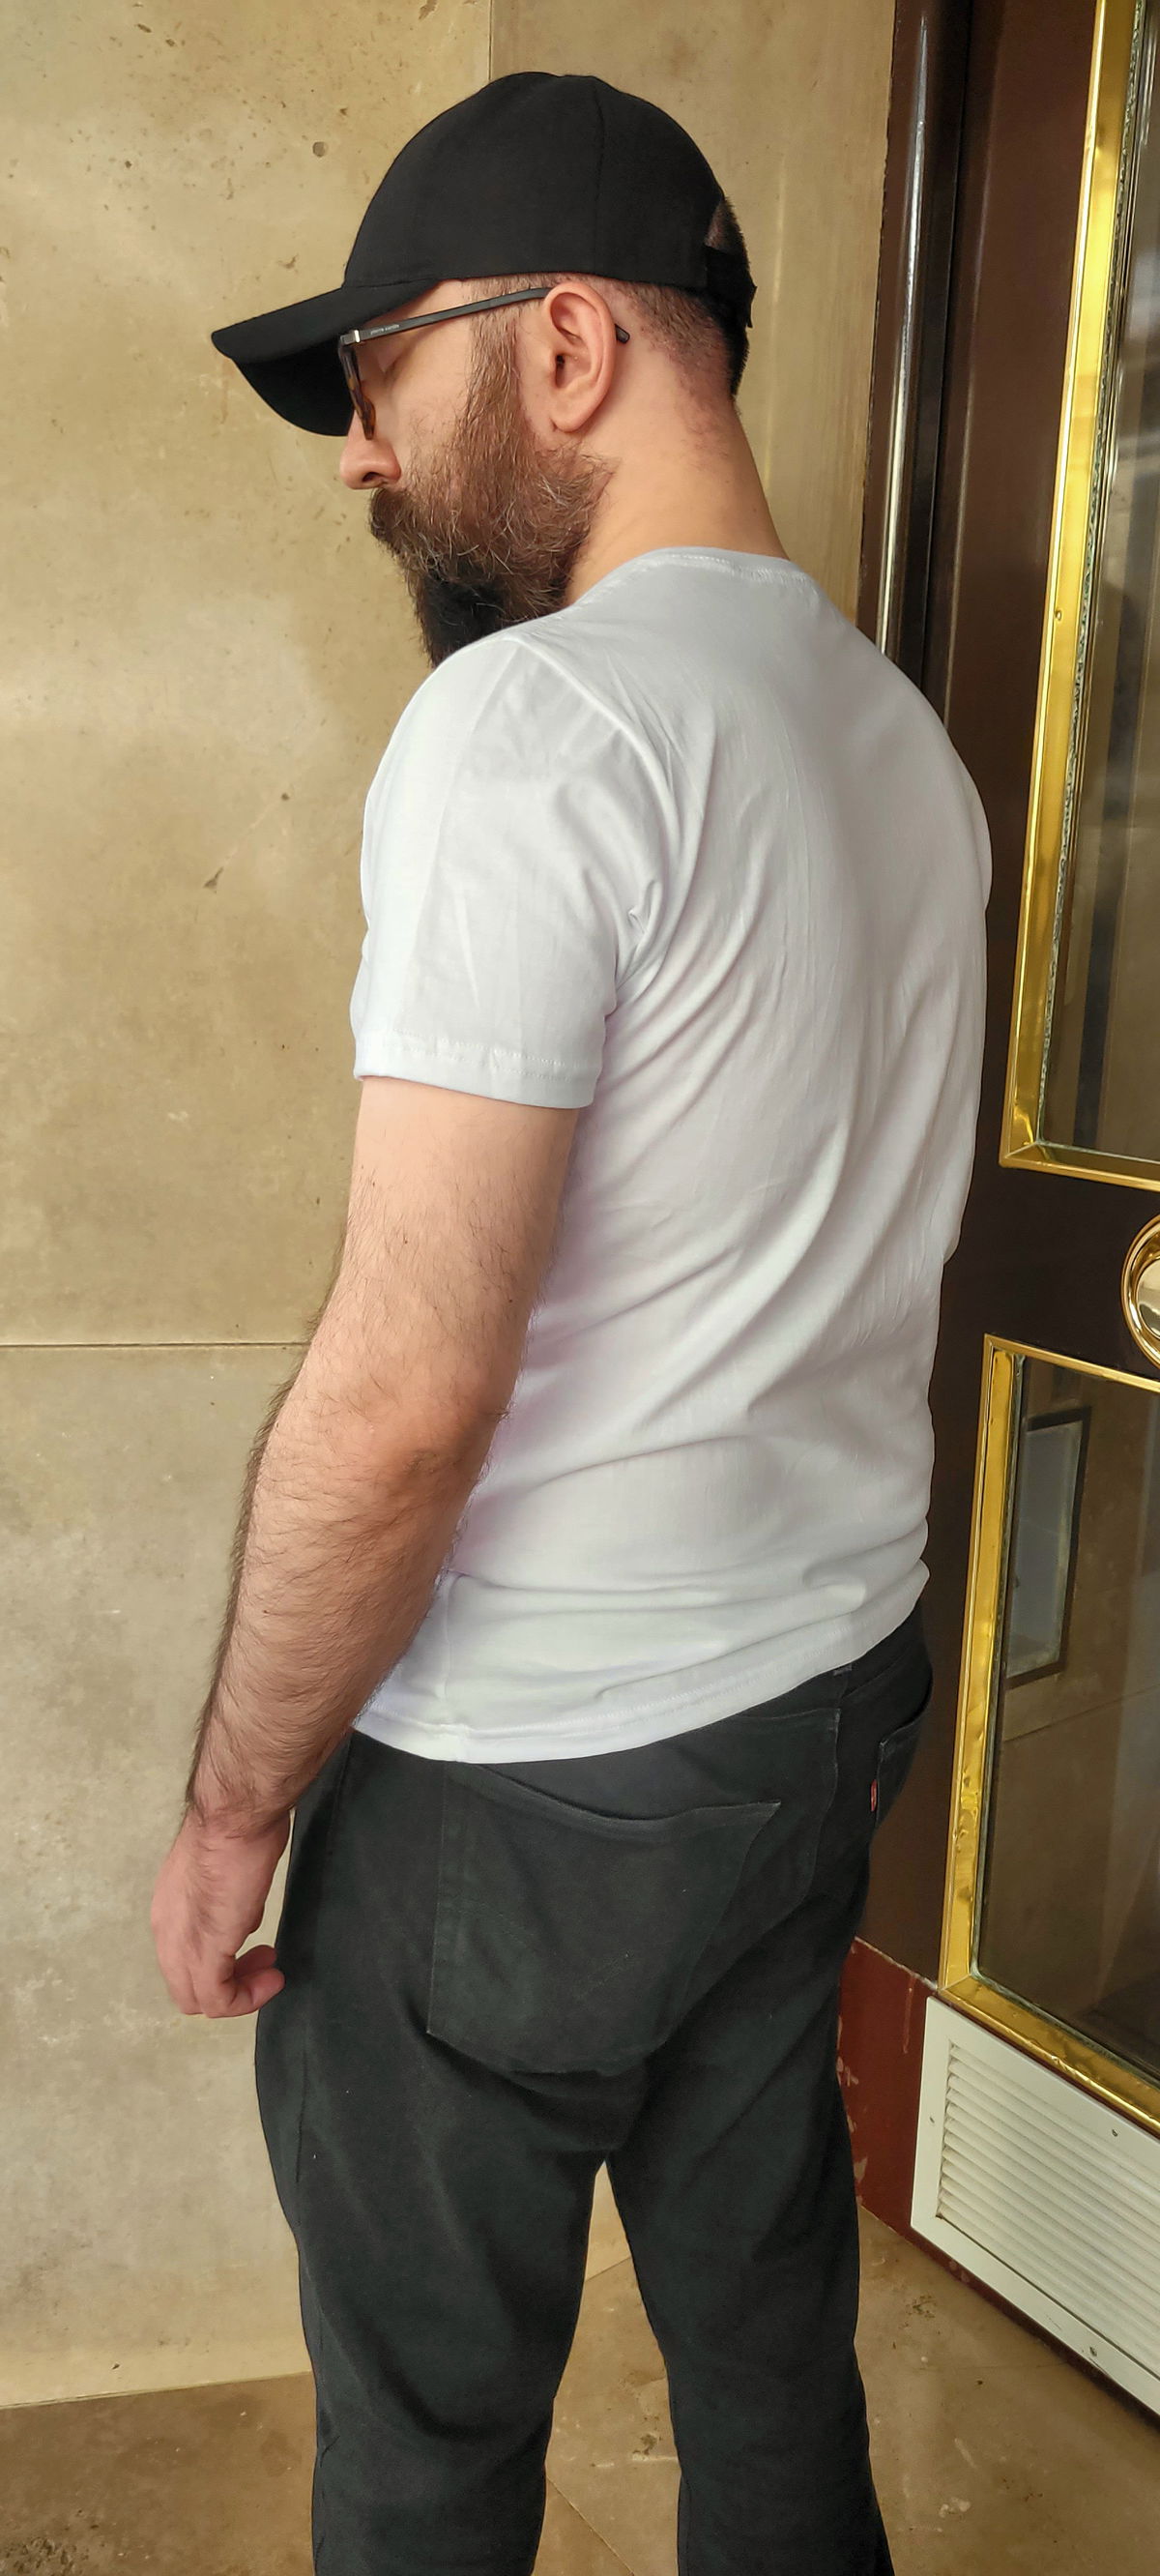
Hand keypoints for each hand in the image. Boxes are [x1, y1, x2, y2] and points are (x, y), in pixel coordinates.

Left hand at [150, 1807, 290, 2017]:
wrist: (235, 1816)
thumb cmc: (236, 1831)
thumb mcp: (228, 1874)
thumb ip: (229, 1901)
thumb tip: (243, 1918)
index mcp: (168, 1911)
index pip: (183, 1961)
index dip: (220, 1964)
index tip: (257, 1949)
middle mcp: (166, 1932)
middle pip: (187, 1988)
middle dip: (230, 1983)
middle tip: (265, 1964)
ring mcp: (181, 1944)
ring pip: (198, 1998)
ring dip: (240, 1993)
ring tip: (271, 1973)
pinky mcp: (204, 1952)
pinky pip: (217, 2000)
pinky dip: (246, 2000)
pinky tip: (272, 1979)